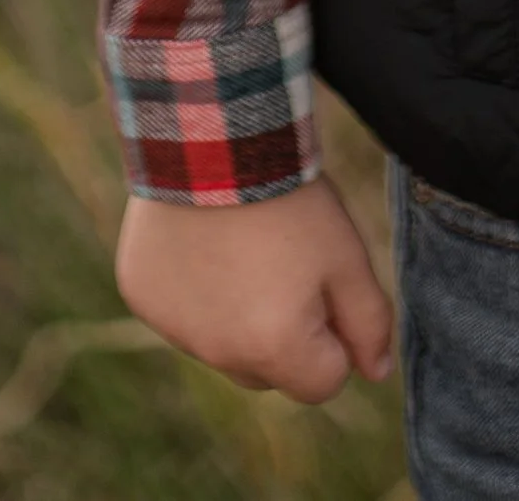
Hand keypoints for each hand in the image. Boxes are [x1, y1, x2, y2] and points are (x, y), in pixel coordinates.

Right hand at [111, 176, 392, 401]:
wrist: (214, 137)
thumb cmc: (289, 198)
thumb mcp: (346, 255)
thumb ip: (369, 322)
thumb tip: (375, 371)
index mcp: (275, 350)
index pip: (323, 381)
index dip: (334, 333)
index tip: (322, 281)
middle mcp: (218, 354)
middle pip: (269, 371)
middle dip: (284, 332)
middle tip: (282, 260)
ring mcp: (174, 328)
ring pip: (222, 343)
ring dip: (236, 313)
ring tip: (241, 243)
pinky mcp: (143, 297)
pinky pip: (179, 313)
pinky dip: (192, 289)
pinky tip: (200, 237)